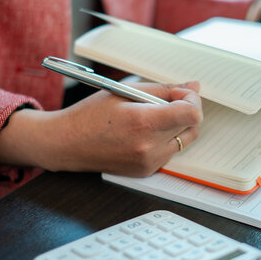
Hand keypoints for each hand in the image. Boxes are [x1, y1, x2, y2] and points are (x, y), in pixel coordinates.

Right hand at [0, 82, 202, 176]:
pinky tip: (144, 133)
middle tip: (169, 102)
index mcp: (143, 122)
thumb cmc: (92, 114)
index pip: (191, 114)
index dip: (192, 100)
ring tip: (152, 117)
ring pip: (184, 141)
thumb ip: (164, 90)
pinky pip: (169, 152)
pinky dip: (165, 139)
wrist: (67, 144)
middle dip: (187, 111)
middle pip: (192, 128)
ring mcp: (148, 163)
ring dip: (177, 126)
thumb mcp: (126, 91)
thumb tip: (193, 87)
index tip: (183, 94)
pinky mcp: (146, 172)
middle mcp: (149, 147)